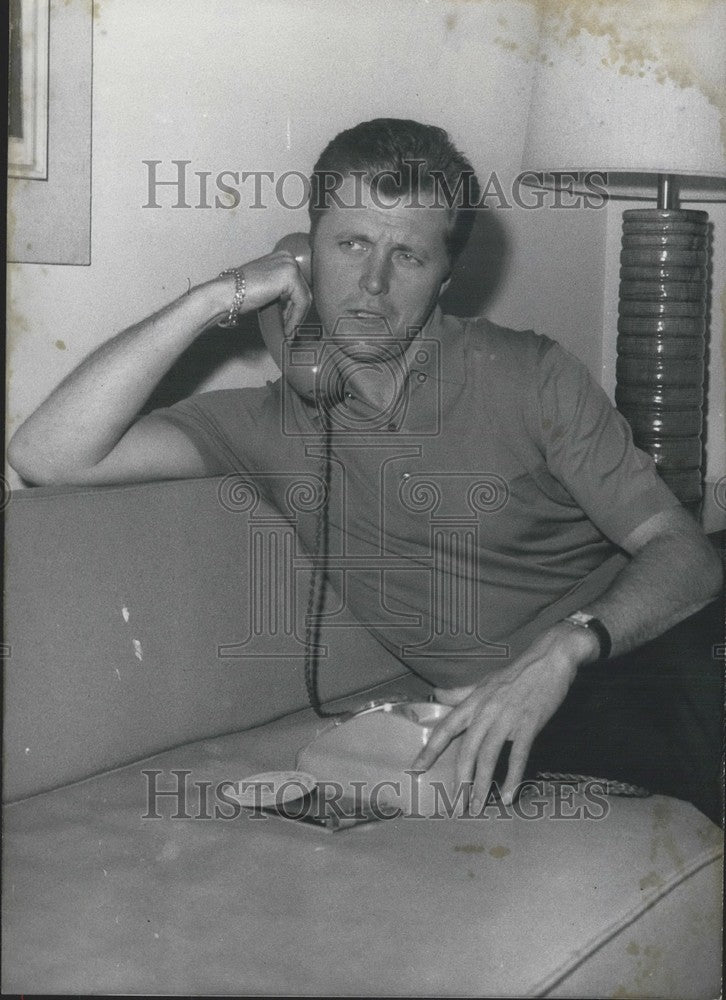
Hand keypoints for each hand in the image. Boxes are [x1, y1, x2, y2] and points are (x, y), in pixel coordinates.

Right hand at [212, 248, 311, 337]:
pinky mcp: (289, 276)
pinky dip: (296, 318)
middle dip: (297, 313)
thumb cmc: (240, 294)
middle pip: (303, 291)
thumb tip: (295, 308)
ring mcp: (289, 265)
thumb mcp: (266, 289)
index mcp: (282, 258)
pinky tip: (287, 328)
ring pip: (304, 298)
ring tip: (288, 331)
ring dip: (297, 318)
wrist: (225, 293)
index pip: (298, 286)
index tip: (290, 323)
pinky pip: (301, 302)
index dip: (296, 307)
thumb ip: (281, 292)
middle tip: (290, 330)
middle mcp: (288, 258)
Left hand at [412, 623, 598, 807]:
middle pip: (466, 750)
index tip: (416, 769)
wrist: (550, 659)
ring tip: (476, 807)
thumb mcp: (484, 681)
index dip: (429, 750)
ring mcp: (507, 719)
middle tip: (454, 805)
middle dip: (458, 780)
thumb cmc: (516, 673)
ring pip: (488, 757)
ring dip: (481, 786)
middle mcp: (486, 711)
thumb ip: (460, 692)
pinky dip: (512, 778)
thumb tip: (437, 694)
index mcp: (473, 701)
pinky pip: (518, 757)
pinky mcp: (529, 725)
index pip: (445, 728)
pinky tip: (507, 795)